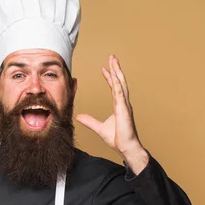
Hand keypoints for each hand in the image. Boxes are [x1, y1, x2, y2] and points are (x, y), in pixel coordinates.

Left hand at [76, 55, 148, 173]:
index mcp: (119, 105)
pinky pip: (121, 95)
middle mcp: (123, 103)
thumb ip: (89, 121)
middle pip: (120, 82)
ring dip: (117, 72)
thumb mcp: (99, 128)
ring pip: (121, 84)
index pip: (114, 87)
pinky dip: (118, 85)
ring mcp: (125, 106)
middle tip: (112, 57)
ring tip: (114, 61)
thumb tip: (78, 116)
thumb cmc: (117, 139)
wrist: (126, 147)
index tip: (104, 68)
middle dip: (116, 69)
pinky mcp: (124, 110)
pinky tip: (115, 77)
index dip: (110, 77)